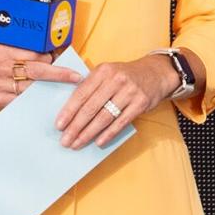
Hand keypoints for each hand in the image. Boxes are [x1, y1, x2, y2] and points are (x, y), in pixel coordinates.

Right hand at [0, 43, 82, 110]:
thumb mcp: (2, 49)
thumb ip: (23, 47)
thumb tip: (53, 48)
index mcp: (1, 51)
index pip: (32, 53)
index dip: (48, 57)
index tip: (61, 59)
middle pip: (35, 71)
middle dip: (58, 74)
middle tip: (75, 76)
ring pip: (32, 89)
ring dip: (49, 88)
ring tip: (62, 88)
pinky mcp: (0, 102)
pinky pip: (23, 102)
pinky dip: (37, 101)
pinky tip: (47, 101)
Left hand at [54, 55, 177, 148]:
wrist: (155, 73)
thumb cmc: (124, 75)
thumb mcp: (106, 73)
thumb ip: (90, 86)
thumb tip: (70, 109)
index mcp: (102, 71)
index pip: (81, 93)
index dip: (69, 111)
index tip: (59, 125)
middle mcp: (115, 80)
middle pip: (91, 108)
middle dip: (76, 126)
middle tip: (65, 140)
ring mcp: (129, 92)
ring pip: (104, 117)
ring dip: (89, 133)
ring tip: (78, 143)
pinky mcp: (140, 104)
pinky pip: (121, 122)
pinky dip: (108, 134)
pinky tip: (98, 142)